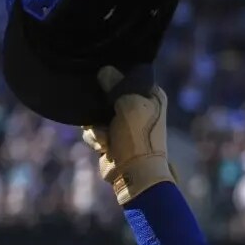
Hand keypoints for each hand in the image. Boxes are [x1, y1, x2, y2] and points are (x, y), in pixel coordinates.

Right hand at [81, 66, 175, 205]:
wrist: (134, 174)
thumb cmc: (137, 137)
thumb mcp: (129, 104)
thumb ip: (116, 84)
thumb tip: (105, 70)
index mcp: (151, 96)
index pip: (129, 76)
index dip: (114, 77)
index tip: (103, 79)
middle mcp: (139, 107)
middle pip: (107, 93)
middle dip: (100, 106)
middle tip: (101, 112)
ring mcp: (124, 123)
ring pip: (95, 112)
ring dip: (95, 126)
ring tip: (105, 136)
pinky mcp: (111, 137)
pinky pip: (93, 129)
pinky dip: (96, 138)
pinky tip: (105, 146)